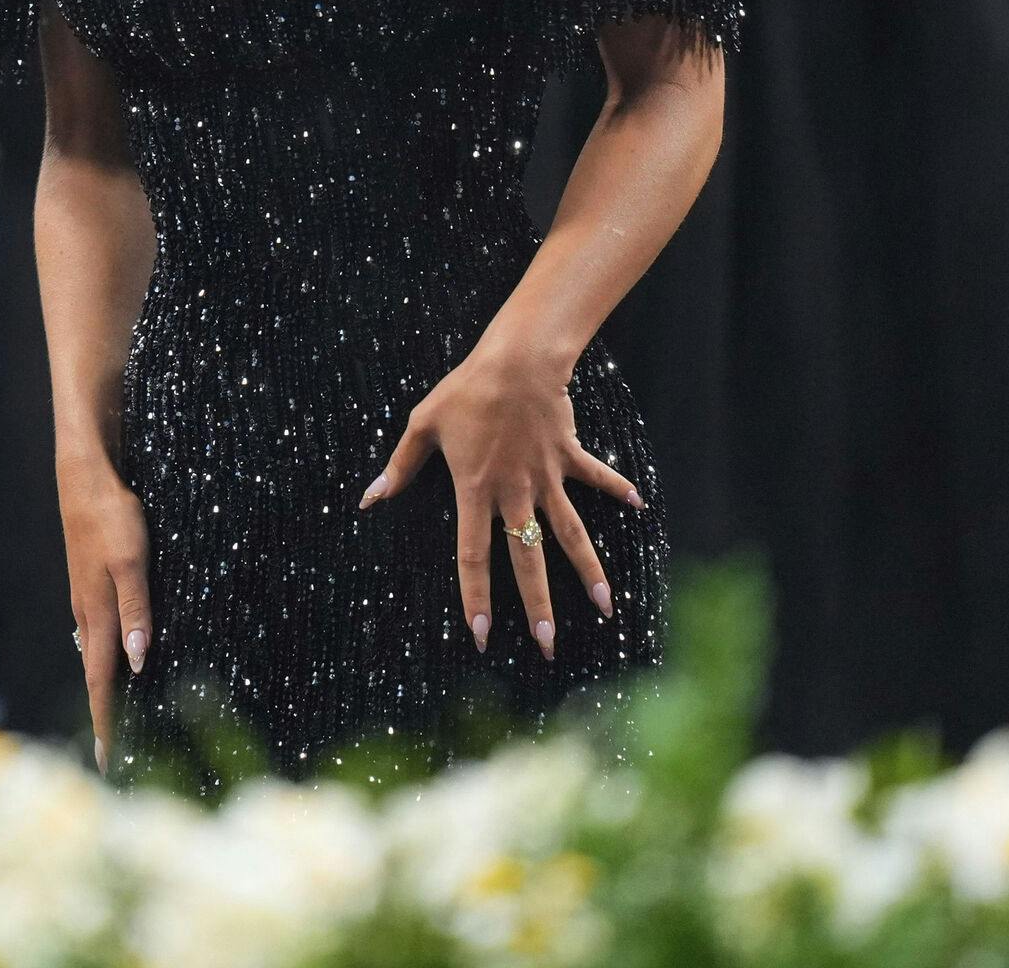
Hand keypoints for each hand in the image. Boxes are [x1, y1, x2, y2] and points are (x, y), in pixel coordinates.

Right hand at [56, 455, 151, 777]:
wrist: (85, 479)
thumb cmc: (112, 517)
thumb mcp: (132, 561)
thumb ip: (136, 610)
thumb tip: (138, 661)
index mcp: (97, 614)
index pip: (101, 681)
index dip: (106, 720)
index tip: (107, 760)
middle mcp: (88, 614)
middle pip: (95, 676)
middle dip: (103, 716)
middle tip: (110, 757)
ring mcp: (87, 600)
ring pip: (95, 656)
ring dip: (104, 690)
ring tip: (116, 720)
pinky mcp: (91, 584)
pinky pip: (98, 634)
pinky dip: (106, 659)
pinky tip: (117, 661)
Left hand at [358, 339, 645, 658]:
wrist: (515, 361)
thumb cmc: (466, 391)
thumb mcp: (423, 424)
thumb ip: (399, 466)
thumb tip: (369, 499)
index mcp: (476, 490)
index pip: (472, 556)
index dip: (476, 598)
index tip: (481, 636)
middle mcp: (514, 492)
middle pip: (527, 559)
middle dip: (538, 606)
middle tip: (548, 646)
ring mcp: (546, 477)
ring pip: (569, 534)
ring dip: (589, 571)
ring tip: (607, 608)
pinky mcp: (568, 455)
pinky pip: (596, 477)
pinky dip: (617, 488)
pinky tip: (639, 506)